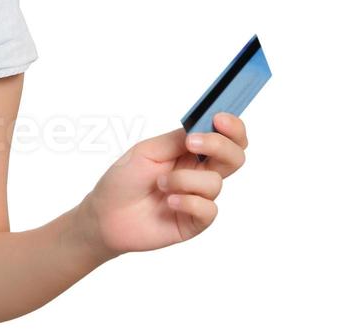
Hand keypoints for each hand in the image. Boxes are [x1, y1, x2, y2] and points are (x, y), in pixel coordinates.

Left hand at [78, 112, 248, 257]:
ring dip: (184, 179)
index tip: (219, 119)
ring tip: (160, 184)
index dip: (232, 128)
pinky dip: (189, 202)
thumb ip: (175, 141)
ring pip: (215, 183)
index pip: (225, 138)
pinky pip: (209, 209)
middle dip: (221, 146)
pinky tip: (170, 202)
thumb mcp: (146, 151)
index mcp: (190, 153)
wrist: (106, 214)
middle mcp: (199, 174)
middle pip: (235, 157)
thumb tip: (202, 128)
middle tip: (192, 143)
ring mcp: (199, 198)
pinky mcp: (195, 221)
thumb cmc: (123, 181)